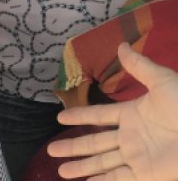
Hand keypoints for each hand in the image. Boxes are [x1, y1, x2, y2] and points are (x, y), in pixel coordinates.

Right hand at [48, 43, 177, 180]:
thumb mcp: (163, 82)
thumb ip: (140, 67)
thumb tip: (120, 45)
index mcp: (133, 114)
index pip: (100, 116)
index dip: (80, 116)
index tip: (60, 117)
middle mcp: (131, 137)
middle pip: (95, 142)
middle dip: (73, 146)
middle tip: (50, 149)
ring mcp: (137, 157)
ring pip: (102, 162)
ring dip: (81, 166)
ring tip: (60, 170)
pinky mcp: (146, 174)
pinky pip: (118, 178)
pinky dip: (101, 180)